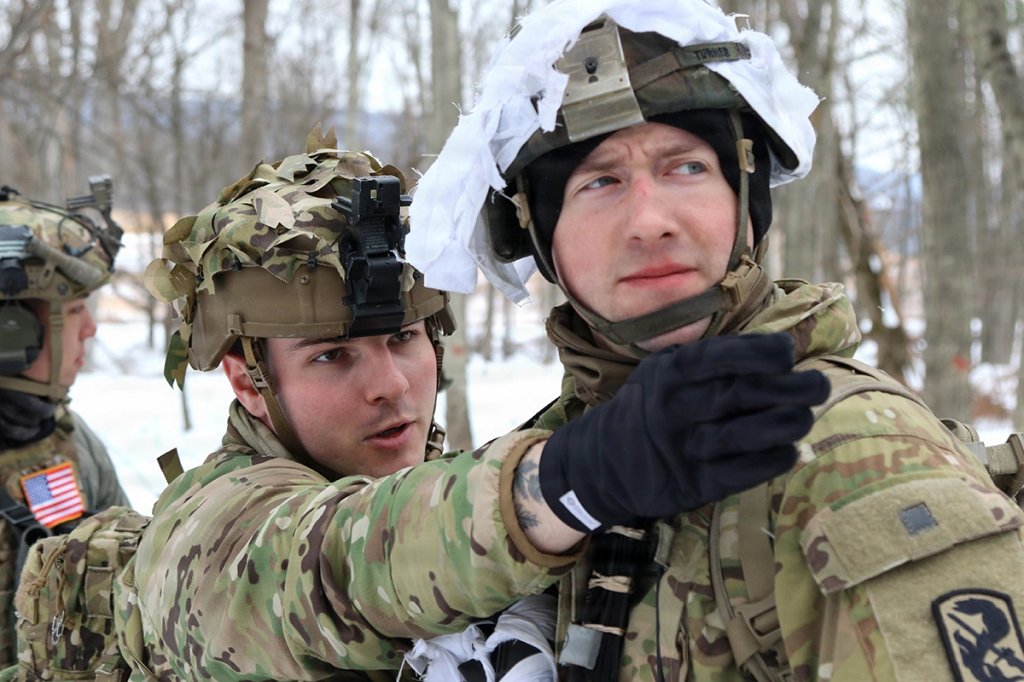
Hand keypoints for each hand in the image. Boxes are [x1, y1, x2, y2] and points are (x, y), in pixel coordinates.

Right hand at [538, 332, 829, 531]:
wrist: (604, 461)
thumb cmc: (651, 405)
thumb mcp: (666, 370)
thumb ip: (713, 361)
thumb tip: (782, 350)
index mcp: (670, 372)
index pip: (720, 357)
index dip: (760, 353)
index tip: (788, 352)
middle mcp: (675, 408)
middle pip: (742, 394)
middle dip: (790, 388)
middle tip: (818, 386)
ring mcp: (683, 448)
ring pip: (745, 435)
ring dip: (787, 424)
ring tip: (806, 417)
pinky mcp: (692, 484)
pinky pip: (741, 473)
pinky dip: (772, 461)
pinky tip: (790, 451)